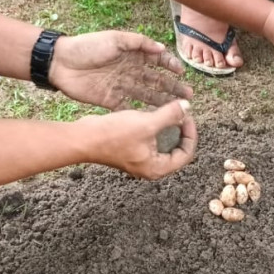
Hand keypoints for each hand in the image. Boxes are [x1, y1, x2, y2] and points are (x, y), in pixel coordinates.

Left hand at [48, 31, 191, 109]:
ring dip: (162, 101)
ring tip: (177, 108)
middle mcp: (129, 71)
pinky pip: (130, 107)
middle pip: (156, 81)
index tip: (181, 74)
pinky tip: (154, 119)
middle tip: (188, 96)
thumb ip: (139, 43)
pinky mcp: (110, 99)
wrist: (61, 63)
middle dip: (172, 88)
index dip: (170, 66)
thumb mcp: (115, 39)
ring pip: (146, 95)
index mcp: (132, 54)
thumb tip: (162, 49)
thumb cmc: (87, 46)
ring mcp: (121, 86)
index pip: (157, 60)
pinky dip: (142, 113)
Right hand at [81, 99, 196, 179]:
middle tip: (179, 112)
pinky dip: (154, 127)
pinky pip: (150, 139)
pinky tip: (151, 112)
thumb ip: (170, 115)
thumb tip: (187, 106)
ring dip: (167, 126)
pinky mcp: (131, 150)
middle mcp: (150, 167)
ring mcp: (140, 159)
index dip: (190, 133)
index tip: (186, 115)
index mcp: (158, 168)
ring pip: (163, 142)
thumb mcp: (146, 123)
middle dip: (180, 130)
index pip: (186, 153)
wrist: (83, 138)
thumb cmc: (113, 135)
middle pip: (176, 149)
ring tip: (167, 110)